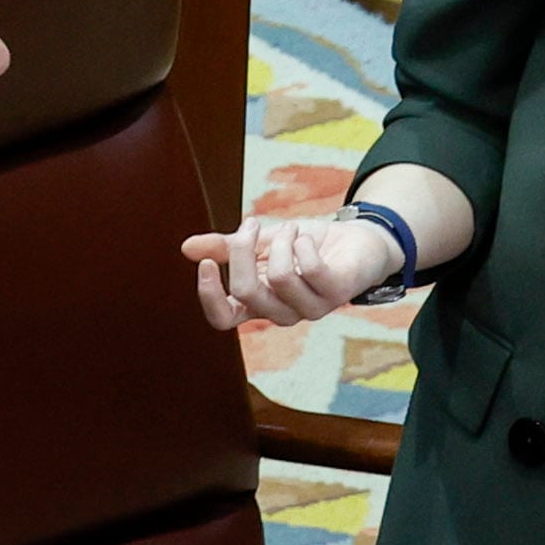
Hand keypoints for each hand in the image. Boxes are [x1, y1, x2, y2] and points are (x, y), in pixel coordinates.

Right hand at [183, 216, 400, 330]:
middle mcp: (281, 312)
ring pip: (279, 277)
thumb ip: (226, 246)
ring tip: (290, 230)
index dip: (209, 296)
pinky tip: (308, 239)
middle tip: (250, 224)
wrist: (357, 239)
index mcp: (258, 303)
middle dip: (243, 249)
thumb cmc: (306, 244)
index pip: (223, 319)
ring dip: (280, 241)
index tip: (206, 262)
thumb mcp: (260, 241)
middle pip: (247, 291)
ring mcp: (311, 308)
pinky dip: (303, 243)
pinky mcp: (336, 293)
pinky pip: (310, 269)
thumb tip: (186, 248)